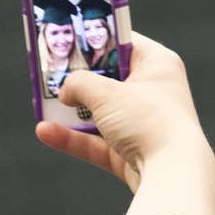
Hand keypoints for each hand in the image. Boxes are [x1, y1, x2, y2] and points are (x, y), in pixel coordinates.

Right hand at [35, 32, 214, 214]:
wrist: (173, 174)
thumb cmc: (148, 122)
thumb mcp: (105, 93)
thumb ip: (78, 83)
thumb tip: (65, 91)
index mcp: (157, 64)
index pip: (122, 43)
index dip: (94, 40)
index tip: (68, 41)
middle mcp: (152, 92)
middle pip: (107, 80)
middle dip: (76, 81)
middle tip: (49, 74)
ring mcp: (142, 125)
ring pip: (99, 113)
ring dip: (70, 112)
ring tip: (41, 105)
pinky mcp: (131, 153)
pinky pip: (96, 142)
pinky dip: (73, 138)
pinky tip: (45, 131)